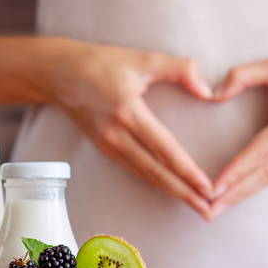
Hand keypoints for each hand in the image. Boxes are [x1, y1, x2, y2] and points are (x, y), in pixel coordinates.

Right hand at [49, 39, 215, 218]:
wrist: (58, 73)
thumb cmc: (100, 63)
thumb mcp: (143, 58)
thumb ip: (180, 69)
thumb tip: (208, 92)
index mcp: (128, 112)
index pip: (164, 149)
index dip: (188, 171)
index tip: (208, 187)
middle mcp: (116, 134)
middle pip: (156, 172)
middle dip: (184, 193)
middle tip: (209, 210)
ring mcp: (107, 144)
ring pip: (145, 175)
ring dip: (171, 192)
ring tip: (195, 205)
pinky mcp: (102, 148)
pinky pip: (133, 169)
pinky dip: (154, 182)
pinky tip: (170, 188)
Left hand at [207, 40, 267, 218]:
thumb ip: (244, 75)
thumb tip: (214, 94)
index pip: (261, 152)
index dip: (237, 170)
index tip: (214, 187)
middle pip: (265, 173)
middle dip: (235, 193)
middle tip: (208, 210)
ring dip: (245, 194)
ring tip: (220, 208)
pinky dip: (259, 184)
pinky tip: (242, 193)